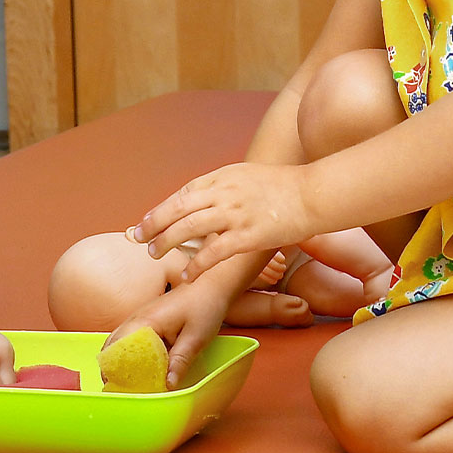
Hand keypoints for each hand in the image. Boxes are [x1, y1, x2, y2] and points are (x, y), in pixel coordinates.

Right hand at [107, 281, 230, 389]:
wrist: (211, 286)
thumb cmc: (204, 306)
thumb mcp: (195, 338)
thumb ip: (180, 361)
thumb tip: (168, 385)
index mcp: (145, 321)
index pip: (120, 348)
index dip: (116, 369)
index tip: (118, 387)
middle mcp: (137, 318)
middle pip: (113, 345)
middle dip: (113, 367)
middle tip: (119, 388)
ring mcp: (140, 318)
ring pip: (120, 342)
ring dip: (121, 360)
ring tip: (126, 382)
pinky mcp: (147, 321)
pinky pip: (131, 339)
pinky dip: (130, 354)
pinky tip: (140, 368)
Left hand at [132, 163, 311, 281]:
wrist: (314, 194)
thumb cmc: (285, 188)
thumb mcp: (249, 177)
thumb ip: (227, 188)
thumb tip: (209, 201)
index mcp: (223, 177)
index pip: (183, 193)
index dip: (162, 208)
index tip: (146, 221)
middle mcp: (224, 193)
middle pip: (178, 207)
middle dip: (153, 223)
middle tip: (138, 238)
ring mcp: (235, 213)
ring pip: (189, 227)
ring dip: (167, 241)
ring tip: (154, 254)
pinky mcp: (248, 235)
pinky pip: (214, 251)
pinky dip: (196, 264)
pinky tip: (187, 275)